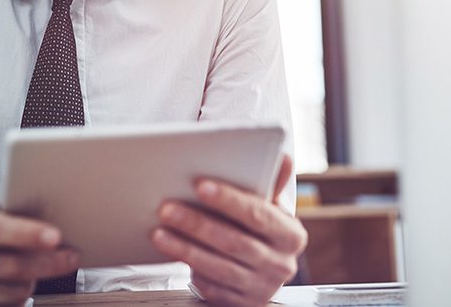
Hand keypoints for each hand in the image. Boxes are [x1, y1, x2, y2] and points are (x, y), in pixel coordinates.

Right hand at [0, 204, 79, 305]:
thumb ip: (9, 208)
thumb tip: (47, 194)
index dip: (26, 234)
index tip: (55, 237)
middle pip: (10, 267)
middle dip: (47, 263)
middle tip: (71, 257)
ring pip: (14, 290)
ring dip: (35, 279)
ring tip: (40, 267)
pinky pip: (9, 306)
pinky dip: (23, 296)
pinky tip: (24, 283)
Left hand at [150, 154, 306, 305]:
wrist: (264, 271)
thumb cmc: (261, 230)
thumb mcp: (270, 208)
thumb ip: (270, 184)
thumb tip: (281, 157)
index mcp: (291, 235)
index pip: (258, 214)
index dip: (229, 200)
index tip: (199, 185)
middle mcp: (281, 264)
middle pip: (234, 242)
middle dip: (197, 224)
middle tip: (167, 208)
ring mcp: (262, 288)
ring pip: (219, 267)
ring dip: (185, 249)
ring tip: (159, 233)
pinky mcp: (242, 305)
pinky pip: (213, 288)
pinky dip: (192, 271)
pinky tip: (173, 256)